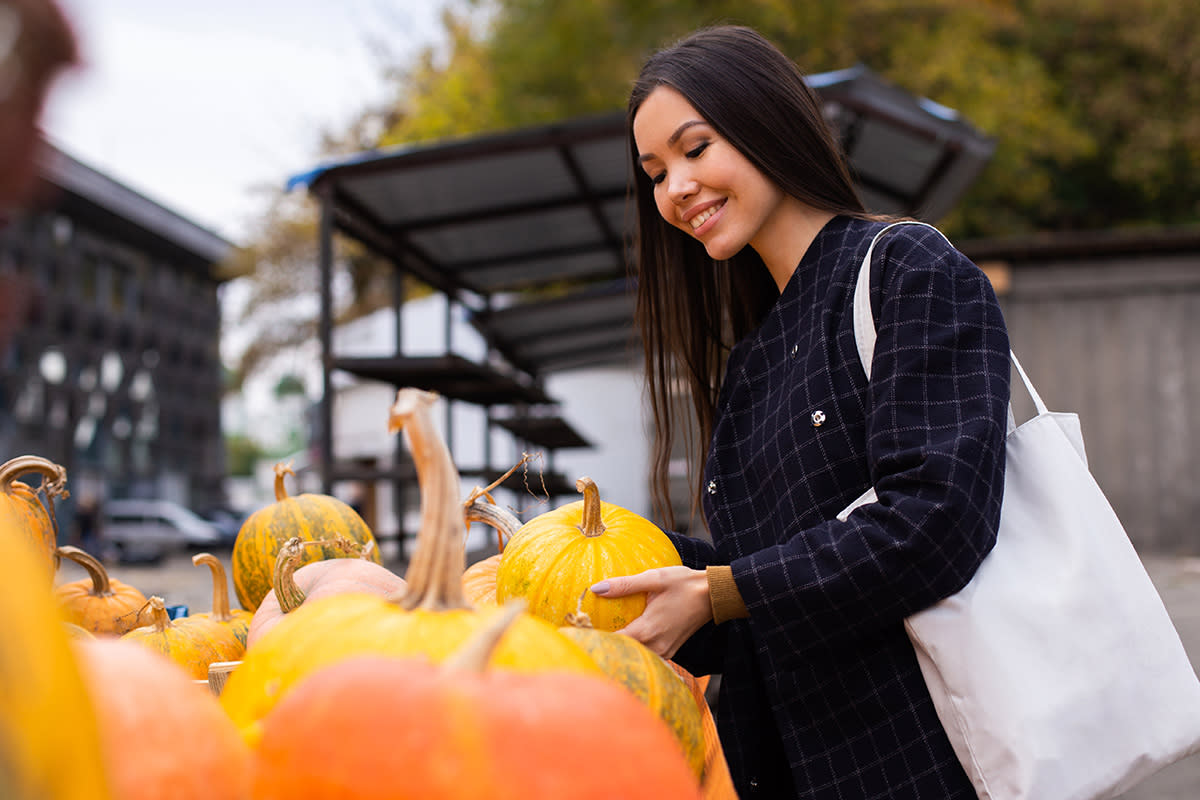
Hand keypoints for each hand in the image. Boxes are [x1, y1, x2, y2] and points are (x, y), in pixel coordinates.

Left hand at [590, 566, 711, 658]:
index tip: (574, 635)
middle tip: (580, 641)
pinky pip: (647, 656)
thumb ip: (625, 585)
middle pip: (622, 656)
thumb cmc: (684, 584)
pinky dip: (633, 651)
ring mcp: (664, 652)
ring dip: (618, 652)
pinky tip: (622, 641)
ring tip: (597, 643)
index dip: (593, 641)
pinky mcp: (670, 652)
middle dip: (602, 649)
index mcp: (647, 630)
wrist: (714, 596)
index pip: (613, 643)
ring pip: (635, 658)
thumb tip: (596, 588)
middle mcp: (655, 646)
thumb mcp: (654, 578)